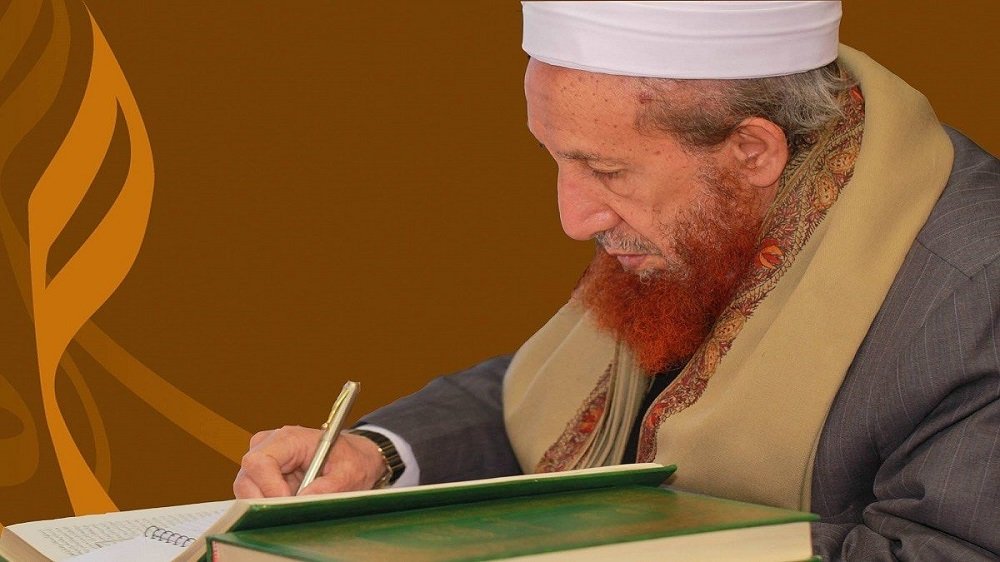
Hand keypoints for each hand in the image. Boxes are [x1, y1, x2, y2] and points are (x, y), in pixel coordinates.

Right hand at [233, 425, 386, 497]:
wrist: (353, 456)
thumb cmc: (350, 460)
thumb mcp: (350, 473)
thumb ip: (329, 486)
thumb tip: (304, 499)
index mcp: (289, 438)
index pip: (260, 461)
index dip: (268, 487)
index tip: (286, 504)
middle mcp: (269, 446)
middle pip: (247, 478)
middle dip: (264, 501)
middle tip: (288, 513)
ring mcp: (263, 461)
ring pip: (246, 490)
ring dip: (266, 505)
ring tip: (294, 507)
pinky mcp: (263, 476)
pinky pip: (254, 496)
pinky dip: (267, 506)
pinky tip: (288, 507)